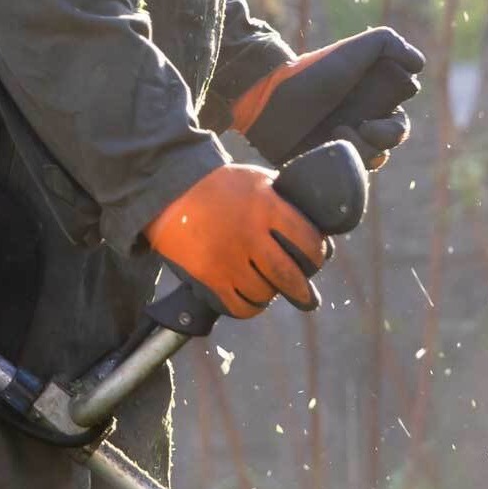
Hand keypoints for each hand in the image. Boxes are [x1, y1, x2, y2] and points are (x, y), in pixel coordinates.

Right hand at [145, 163, 328, 318]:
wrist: (170, 191)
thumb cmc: (220, 186)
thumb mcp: (257, 181)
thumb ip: (283, 201)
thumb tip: (314, 227)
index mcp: (267, 207)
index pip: (307, 241)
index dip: (317, 256)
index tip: (315, 260)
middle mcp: (250, 235)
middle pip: (289, 276)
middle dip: (302, 291)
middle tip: (307, 297)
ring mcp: (228, 259)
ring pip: (264, 294)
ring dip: (271, 295)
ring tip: (270, 288)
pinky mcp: (209, 277)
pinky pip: (239, 306)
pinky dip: (250, 307)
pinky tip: (251, 299)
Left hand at [233, 27, 427, 169]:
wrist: (271, 98)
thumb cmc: (312, 72)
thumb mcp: (354, 48)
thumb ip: (389, 44)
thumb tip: (420, 65)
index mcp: (371, 99)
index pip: (400, 118)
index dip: (396, 119)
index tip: (382, 110)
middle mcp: (361, 122)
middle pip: (393, 141)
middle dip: (386, 137)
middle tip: (366, 128)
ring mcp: (344, 144)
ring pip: (375, 160)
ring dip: (363, 149)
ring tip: (336, 132)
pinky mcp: (327, 163)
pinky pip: (350, 176)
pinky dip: (346, 164)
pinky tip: (328, 147)